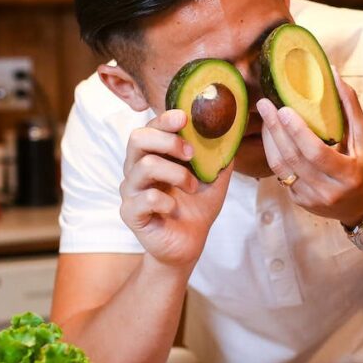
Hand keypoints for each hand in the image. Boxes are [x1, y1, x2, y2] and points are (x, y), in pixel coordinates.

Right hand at [119, 108, 232, 267]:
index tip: (184, 117)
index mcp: (152, 155)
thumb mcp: (214, 179)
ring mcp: (130, 190)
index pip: (150, 128)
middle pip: (137, 138)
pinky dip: (168, 201)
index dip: (164, 119)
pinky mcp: (130, 212)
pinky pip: (148, 198)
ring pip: (146, 165)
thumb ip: (219, 156)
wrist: (188, 245)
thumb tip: (231, 131)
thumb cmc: (196, 209)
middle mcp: (136, 169)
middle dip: (169, 140)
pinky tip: (174, 209)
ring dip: (177, 174)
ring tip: (192, 187)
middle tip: (192, 154)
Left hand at [258, 76, 362, 228]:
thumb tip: (333, 73)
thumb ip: (350, 106)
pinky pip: (281, 176)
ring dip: (269, 140)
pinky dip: (275, 154)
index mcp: (348, 175)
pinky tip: (273, 137)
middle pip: (292, 159)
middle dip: (275, 129)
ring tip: (265, 118)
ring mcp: (311, 200)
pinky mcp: (300, 202)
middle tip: (265, 105)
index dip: (297, 131)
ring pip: (281, 168)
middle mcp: (328, 192)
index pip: (316, 152)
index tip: (283, 108)